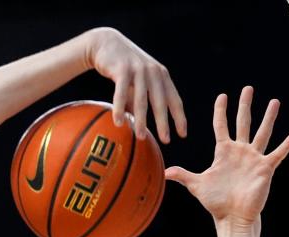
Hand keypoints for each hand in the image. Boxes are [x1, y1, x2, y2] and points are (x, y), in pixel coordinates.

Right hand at [85, 27, 186, 143]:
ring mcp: (138, 70)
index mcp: (161, 75)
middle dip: (164, 122)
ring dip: (141, 120)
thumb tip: (139, 124)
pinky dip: (120, 109)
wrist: (105, 43)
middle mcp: (153, 72)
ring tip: (140, 137)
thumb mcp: (136, 82)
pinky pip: (121, 93)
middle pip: (160, 102)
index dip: (179, 117)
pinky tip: (119, 123)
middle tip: (165, 140)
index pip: (174, 99)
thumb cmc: (122, 67)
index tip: (183, 134)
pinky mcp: (122, 70)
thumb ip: (139, 100)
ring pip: (142, 100)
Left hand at [165, 86, 288, 228]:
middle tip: (248, 88)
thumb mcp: (197, 185)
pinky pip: (277, 154)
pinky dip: (286, 145)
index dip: (221, 111)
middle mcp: (239, 152)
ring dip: (269, 117)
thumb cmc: (215, 202)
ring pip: (262, 133)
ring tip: (274, 101)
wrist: (232, 217)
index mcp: (223, 152)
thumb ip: (183, 175)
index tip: (222, 96)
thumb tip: (165, 172)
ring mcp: (253, 158)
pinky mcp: (265, 168)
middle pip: (243, 123)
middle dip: (245, 105)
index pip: (221, 126)